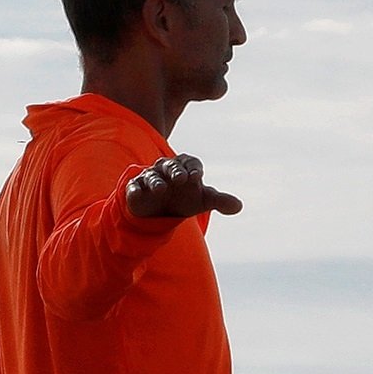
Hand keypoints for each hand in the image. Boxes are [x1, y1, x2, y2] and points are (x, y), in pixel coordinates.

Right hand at [123, 152, 240, 220]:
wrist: (159, 211)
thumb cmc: (184, 199)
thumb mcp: (202, 201)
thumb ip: (219, 201)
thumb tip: (239, 206)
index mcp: (185, 168)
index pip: (190, 162)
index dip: (193, 168)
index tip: (196, 177)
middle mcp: (166, 170)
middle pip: (171, 165)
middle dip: (175, 170)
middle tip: (181, 178)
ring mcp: (150, 178)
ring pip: (152, 175)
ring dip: (156, 181)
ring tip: (161, 189)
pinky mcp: (135, 189)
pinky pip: (134, 187)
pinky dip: (135, 189)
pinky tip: (138, 193)